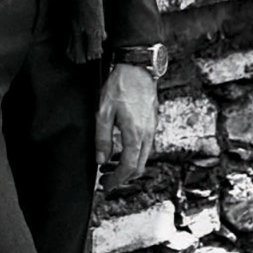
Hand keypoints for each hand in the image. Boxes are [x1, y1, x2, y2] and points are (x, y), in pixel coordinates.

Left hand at [95, 63, 158, 192]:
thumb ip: (102, 138)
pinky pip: (145, 146)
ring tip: (109, 164)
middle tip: (106, 179)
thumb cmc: (120, 86)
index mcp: (135, 135)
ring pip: (143, 157)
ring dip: (128, 166)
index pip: (128, 167)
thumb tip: (101, 159)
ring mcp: (152, 128)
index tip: (106, 185)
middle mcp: (147, 135)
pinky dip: (134, 154)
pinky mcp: (152, 122)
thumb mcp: (104, 112)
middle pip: (139, 167)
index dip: (117, 180)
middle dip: (123, 177)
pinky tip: (121, 149)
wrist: (137, 67)